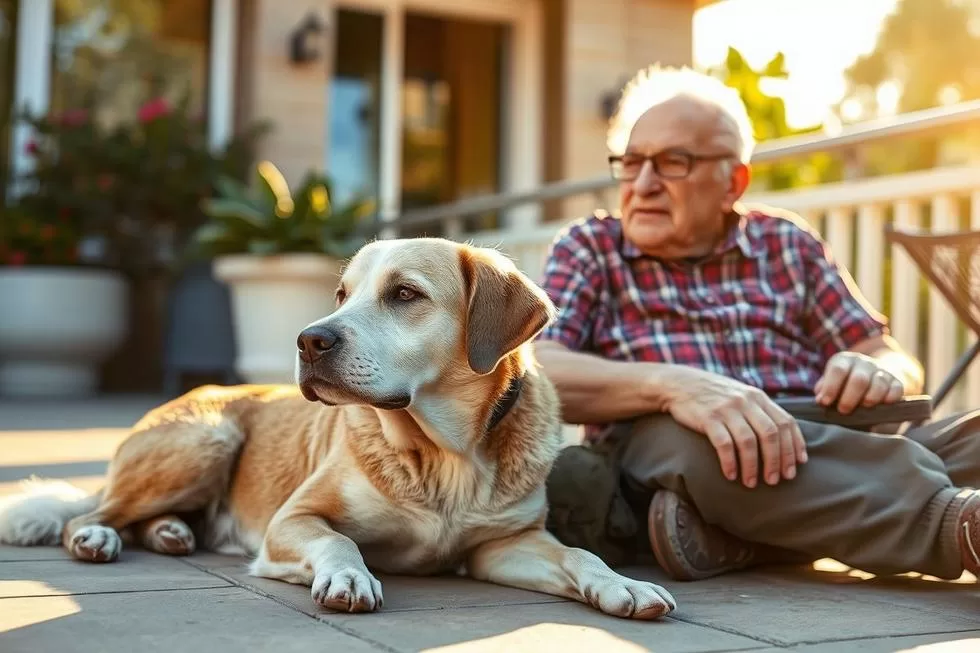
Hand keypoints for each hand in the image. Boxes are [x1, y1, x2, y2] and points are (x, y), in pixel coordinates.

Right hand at [663, 368, 806, 488]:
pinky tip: (731, 475)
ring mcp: (727, 409)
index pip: (786, 422)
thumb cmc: (713, 395)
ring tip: (752, 483)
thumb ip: (759, 411)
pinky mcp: (708, 418)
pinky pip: (724, 444)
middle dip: (776, 461)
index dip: (794, 446)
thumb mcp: (741, 395)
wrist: (679, 384)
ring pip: (749, 442)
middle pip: (770, 434)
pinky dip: (730, 462)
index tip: (796, 466)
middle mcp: (746, 402)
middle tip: (775, 480)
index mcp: (758, 397)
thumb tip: (781, 437)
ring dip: (753, 466)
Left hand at [814, 351, 904, 413]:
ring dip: (871, 398)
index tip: (825, 402)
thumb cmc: (844, 385)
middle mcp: (863, 363)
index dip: (830, 387)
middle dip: (850, 397)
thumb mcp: (831, 383)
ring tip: (864, 407)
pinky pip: (896, 389)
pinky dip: (890, 397)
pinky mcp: (896, 382)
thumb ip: (824, 390)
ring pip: (879, 383)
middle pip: (859, 379)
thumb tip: (820, 399)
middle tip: (843, 410)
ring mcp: (882, 372)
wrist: (873, 378)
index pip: (838, 370)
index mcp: (844, 361)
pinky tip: (884, 405)